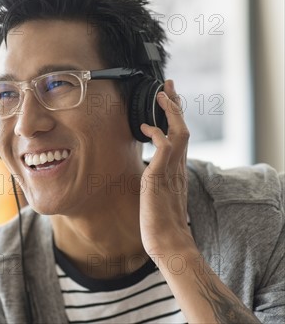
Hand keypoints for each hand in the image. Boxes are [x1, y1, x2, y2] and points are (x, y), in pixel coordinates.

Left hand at [139, 80, 194, 255]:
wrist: (168, 242)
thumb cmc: (160, 223)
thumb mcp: (157, 195)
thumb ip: (156, 181)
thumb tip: (148, 174)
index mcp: (177, 170)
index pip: (179, 136)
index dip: (174, 117)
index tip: (168, 100)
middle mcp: (178, 167)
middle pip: (182, 128)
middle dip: (175, 104)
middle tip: (168, 85)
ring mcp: (172, 171)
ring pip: (179, 132)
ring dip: (170, 111)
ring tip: (161, 94)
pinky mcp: (161, 177)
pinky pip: (165, 148)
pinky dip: (156, 133)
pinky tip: (145, 127)